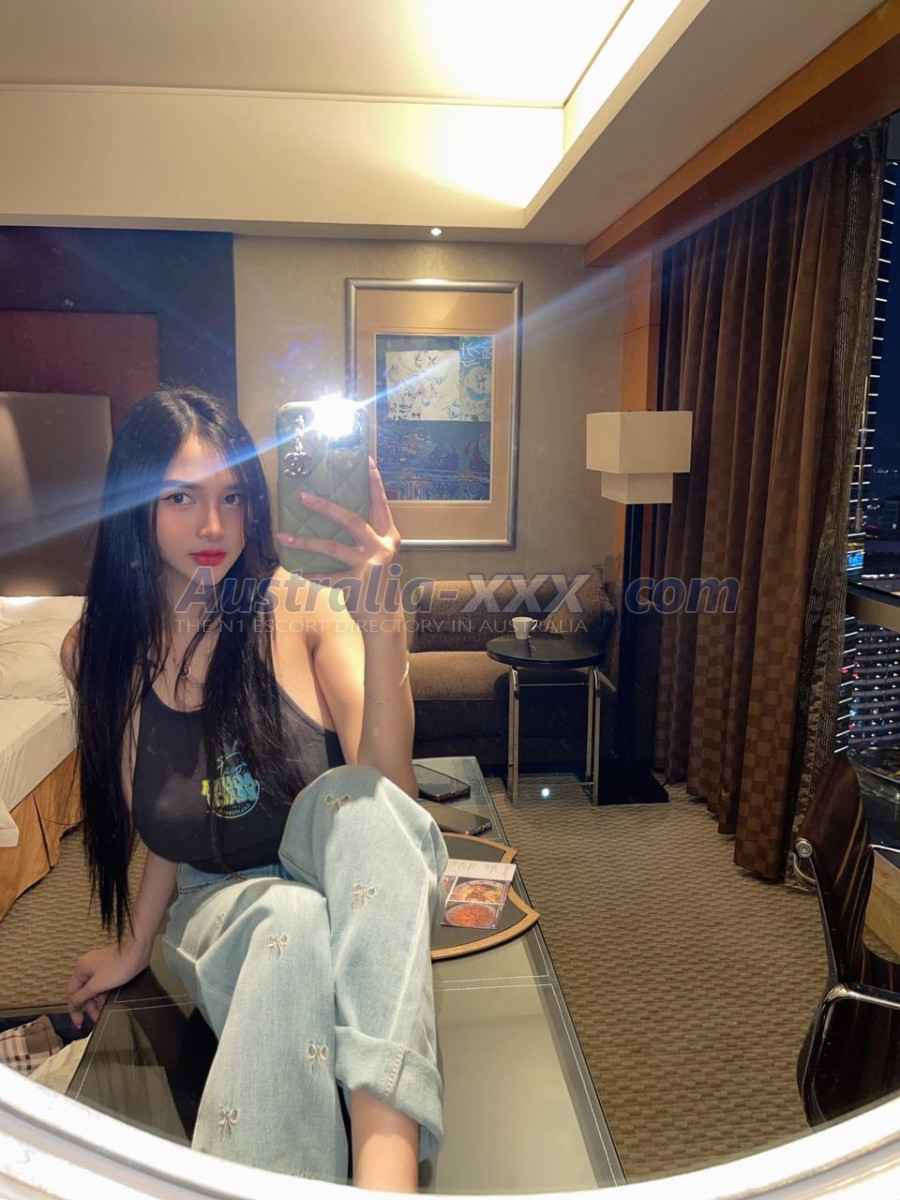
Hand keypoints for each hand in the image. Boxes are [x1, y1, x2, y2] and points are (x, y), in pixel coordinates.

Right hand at [65, 941, 149, 1029]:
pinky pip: (102, 985)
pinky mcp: (109, 968)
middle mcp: (88, 966)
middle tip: (95, 1018)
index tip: (79, 1022)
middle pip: (83, 992)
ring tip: (103, 1012)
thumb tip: (73, 1004)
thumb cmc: (120, 965)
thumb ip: (82, 996)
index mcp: (81, 968)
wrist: (137, 954)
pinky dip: (104, 994)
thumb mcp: (96, 986)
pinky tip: (109, 1002)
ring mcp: (99, 967)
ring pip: (94, 989)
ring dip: (97, 1002)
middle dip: (89, 1006)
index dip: (74, 1009)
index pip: (72, 992)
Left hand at [276, 457, 400, 618]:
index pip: (381, 505)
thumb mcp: (381, 557)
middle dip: (326, 507)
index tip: (367, 462)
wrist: (386, 618)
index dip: (375, 484)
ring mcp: (369, 567)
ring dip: (305, 542)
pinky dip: (311, 574)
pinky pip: (326, 577)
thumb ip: (368, 539)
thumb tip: (338, 517)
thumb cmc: (378, 584)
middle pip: (352, 521)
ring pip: (332, 548)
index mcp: (390, 538)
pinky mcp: (356, 585)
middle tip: (304, 496)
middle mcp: (382, 549)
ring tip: (283, 536)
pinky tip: (296, 570)